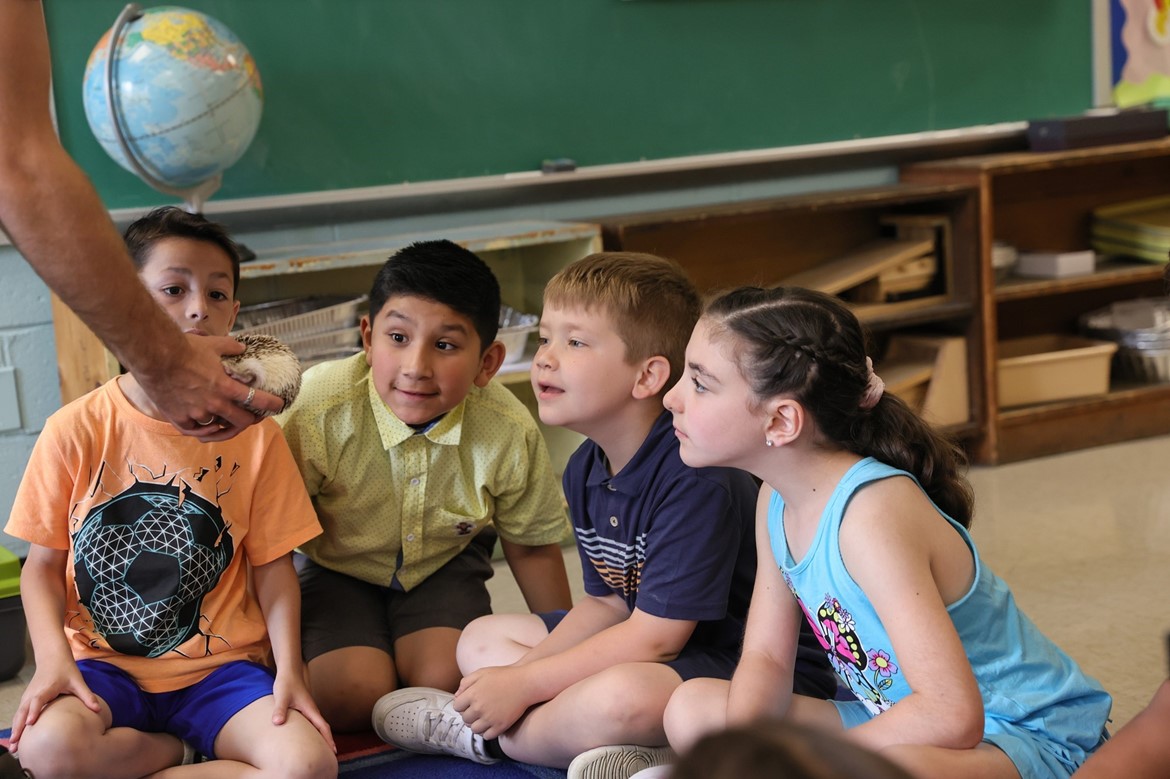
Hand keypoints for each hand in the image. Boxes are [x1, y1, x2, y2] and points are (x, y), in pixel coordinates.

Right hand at [10, 663, 101, 748]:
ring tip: (13, 747)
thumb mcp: (78, 681)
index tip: (30, 722)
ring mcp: (27, 696)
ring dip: (15, 730)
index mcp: (46, 688)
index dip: (34, 711)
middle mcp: (34, 693)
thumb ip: (87, 696)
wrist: (53, 658)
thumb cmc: (66, 670)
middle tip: (14, 746)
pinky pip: (19, 714)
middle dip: (18, 728)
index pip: (38, 700)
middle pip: (22, 711)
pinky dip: (16, 725)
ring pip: (18, 714)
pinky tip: (16, 739)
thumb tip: (98, 710)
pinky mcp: (26, 699)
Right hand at [135, 333, 283, 441]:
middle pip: (241, 422)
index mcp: (226, 387)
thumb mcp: (214, 344)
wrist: (155, 355)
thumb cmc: (184, 348)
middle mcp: (214, 404)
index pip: (256, 400)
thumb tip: (242, 347)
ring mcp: (196, 414)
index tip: (278, 406)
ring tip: (230, 423)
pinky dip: (204, 431)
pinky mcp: (179, 419)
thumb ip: (231, 347)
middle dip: (250, 421)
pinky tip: (209, 428)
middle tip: (253, 417)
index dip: (271, 405)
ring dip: (226, 426)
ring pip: (218, 429)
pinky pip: (196, 432)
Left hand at [271, 672, 335, 752]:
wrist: (289, 672)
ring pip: (318, 726)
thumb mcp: (282, 696)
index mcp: (310, 709)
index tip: (334, 751)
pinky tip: (310, 737)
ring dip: (322, 737)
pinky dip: (315, 731)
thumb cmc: (287, 683)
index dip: (328, 739)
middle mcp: (312, 711)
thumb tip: (277, 723)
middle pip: (323, 728)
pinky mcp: (304, 709)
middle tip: (331, 756)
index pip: (323, 726)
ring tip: (322, 750)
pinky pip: (312, 723)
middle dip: (328, 741)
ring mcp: (309, 710)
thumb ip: (280, 710)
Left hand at [453, 666, 536, 739]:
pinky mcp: (500, 726)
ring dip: (477, 725)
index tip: (470, 703)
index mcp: (472, 694)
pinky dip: (486, 732)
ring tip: (483, 718)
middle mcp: (479, 708)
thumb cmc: (503, 676)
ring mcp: (490, 718)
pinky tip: (491, 724)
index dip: (463, 704)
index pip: (457, 706)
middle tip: (478, 710)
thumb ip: (466, 682)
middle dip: (469, 715)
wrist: (526, 683)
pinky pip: (487, 736)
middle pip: (465, 719)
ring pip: (474, 729)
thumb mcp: (482, 673)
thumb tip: (457, 696)